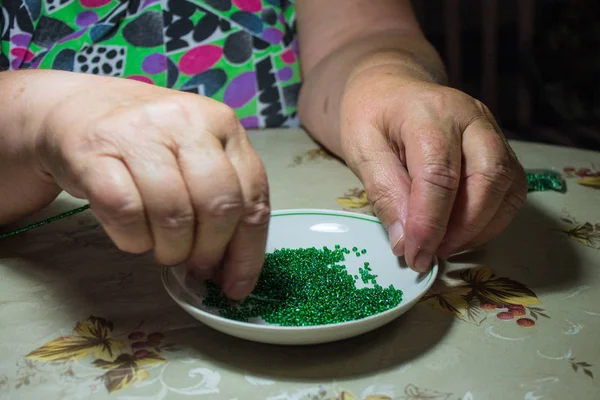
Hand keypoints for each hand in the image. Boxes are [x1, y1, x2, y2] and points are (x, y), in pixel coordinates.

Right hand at [36, 75, 269, 298]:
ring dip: (171, 249)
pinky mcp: (94, 151)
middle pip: (218, 205)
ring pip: (173, 212)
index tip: (237, 286)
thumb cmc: (149, 143)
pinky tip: (134, 237)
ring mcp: (139, 132)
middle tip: (196, 266)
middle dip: (210, 251)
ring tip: (163, 249)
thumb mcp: (197, 158)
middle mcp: (186, 121)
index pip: (253, 196)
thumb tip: (234, 269)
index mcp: (222, 123)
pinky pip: (126, 212)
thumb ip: (222, 201)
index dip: (248, 252)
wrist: (80, 110)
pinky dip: (134, 240)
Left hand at [340, 65, 526, 271]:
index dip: (428, 224)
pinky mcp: (501, 150)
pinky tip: (459, 233)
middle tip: (429, 254)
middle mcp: (472, 118)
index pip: (439, 175)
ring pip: (507, 187)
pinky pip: (510, 191)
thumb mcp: (361, 149)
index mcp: (430, 111)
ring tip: (441, 246)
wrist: (392, 88)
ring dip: (478, 229)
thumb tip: (405, 240)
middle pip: (488, 178)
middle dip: (461, 228)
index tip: (413, 255)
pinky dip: (489, 221)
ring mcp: (492, 132)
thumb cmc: (373, 116)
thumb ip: (384, 191)